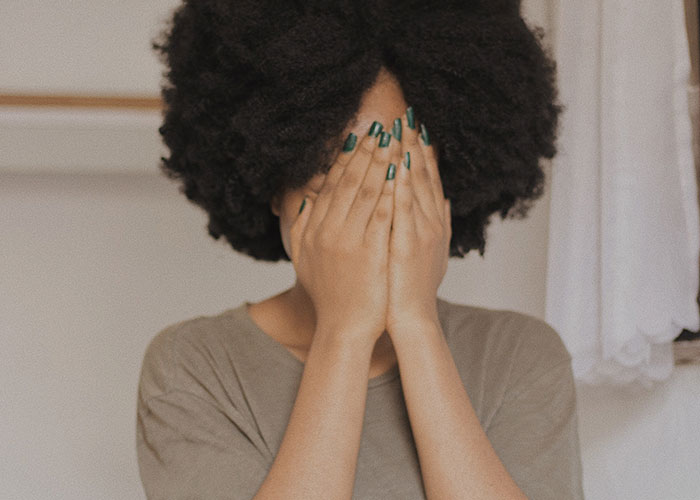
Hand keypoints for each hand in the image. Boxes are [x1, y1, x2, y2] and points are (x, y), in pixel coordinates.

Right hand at [289, 123, 401, 347]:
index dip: (347, 158)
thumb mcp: (305, 258)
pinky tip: (401, 172)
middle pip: (349, 181)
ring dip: (380, 162)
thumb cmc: (329, 294)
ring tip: (393, 140)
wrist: (343, 328)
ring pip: (366, 191)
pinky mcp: (370, 252)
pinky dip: (391, 191)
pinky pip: (382, 214)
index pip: (332, 184)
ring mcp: (349, 240)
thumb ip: (303, 227)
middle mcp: (328, 230)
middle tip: (381, 128)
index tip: (359, 137)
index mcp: (316, 228)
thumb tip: (307, 198)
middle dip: (367, 151)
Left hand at [386, 109, 450, 335]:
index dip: (422, 152)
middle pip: (423, 176)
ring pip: (415, 185)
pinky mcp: (409, 243)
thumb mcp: (429, 252)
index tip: (414, 128)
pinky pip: (404, 207)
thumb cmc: (411, 287)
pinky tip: (397, 163)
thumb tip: (443, 200)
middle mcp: (431, 222)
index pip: (427, 179)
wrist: (410, 317)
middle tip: (408, 116)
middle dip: (414, 144)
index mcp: (433, 222)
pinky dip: (402, 184)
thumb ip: (436, 224)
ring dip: (408, 155)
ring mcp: (422, 231)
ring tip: (401, 128)